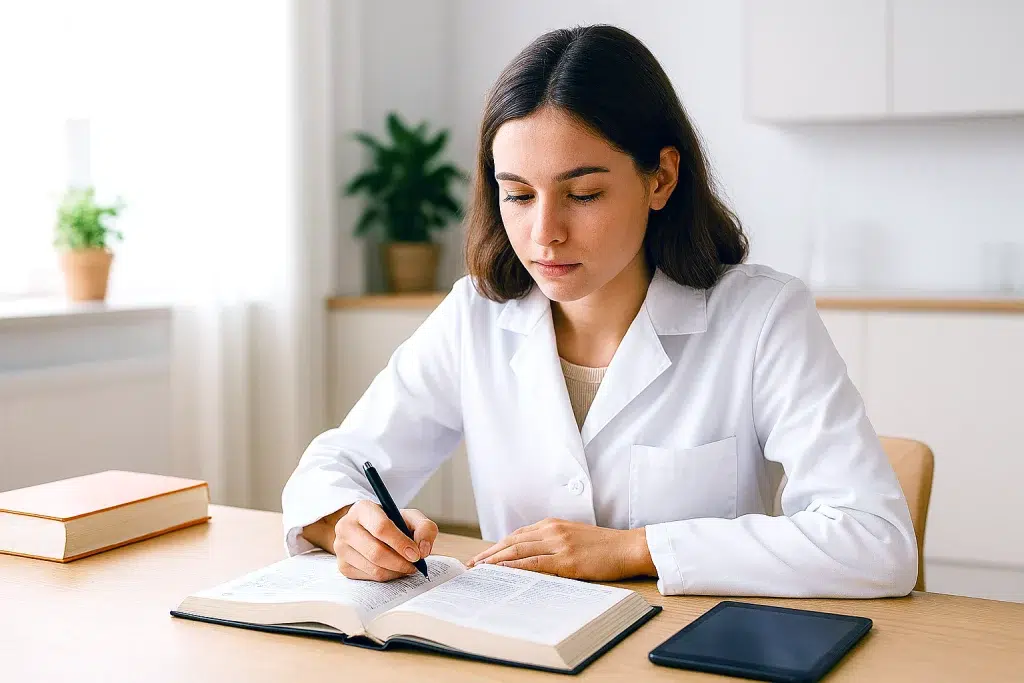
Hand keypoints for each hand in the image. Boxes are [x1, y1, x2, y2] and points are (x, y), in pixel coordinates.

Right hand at [332, 500, 437, 581]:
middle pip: (376, 551)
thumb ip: (424, 528)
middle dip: (400, 562)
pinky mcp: (342, 566)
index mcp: (362, 508)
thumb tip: (423, 550)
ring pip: (374, 568)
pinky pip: (369, 577)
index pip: (381, 528)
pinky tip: (393, 568)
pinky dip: (387, 576)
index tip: (416, 554)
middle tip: (415, 565)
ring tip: (407, 566)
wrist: (369, 531)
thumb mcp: (410, 518)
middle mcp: (346, 526)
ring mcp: (341, 548)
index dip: (401, 543)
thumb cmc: (392, 523)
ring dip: (396, 571)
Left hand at [466, 518, 656, 581]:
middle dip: (489, 554)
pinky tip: (503, 573)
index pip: (517, 535)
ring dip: (496, 561)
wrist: (629, 547)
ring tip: (480, 570)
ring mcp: (559, 544)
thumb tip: (531, 557)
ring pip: (519, 551)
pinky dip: (516, 567)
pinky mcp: (568, 560)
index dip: (497, 546)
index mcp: (553, 524)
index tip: (482, 557)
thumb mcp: (575, 537)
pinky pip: (535, 564)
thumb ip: (553, 542)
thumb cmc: (605, 546)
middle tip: (472, 565)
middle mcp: (553, 530)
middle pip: (512, 542)